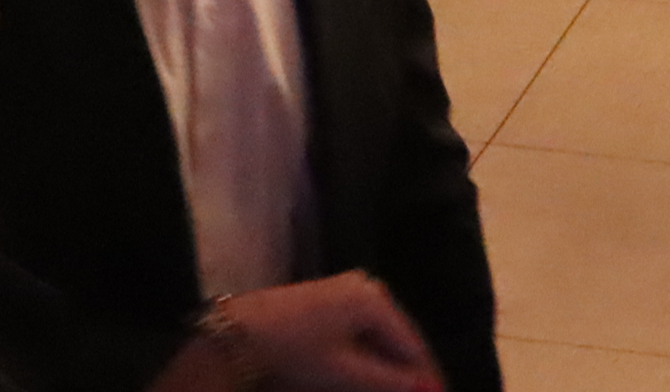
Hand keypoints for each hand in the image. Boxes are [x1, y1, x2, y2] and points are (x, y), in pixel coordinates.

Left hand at [211, 275, 442, 391]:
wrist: (240, 334)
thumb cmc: (295, 353)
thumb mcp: (347, 375)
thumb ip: (392, 384)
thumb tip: (430, 391)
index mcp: (376, 301)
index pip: (414, 347)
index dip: (426, 380)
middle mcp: (367, 288)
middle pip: (398, 341)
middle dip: (406, 375)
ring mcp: (347, 291)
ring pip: (380, 339)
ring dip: (387, 370)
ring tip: (392, 391)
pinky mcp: (330, 301)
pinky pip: (362, 333)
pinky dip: (368, 358)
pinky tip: (366, 379)